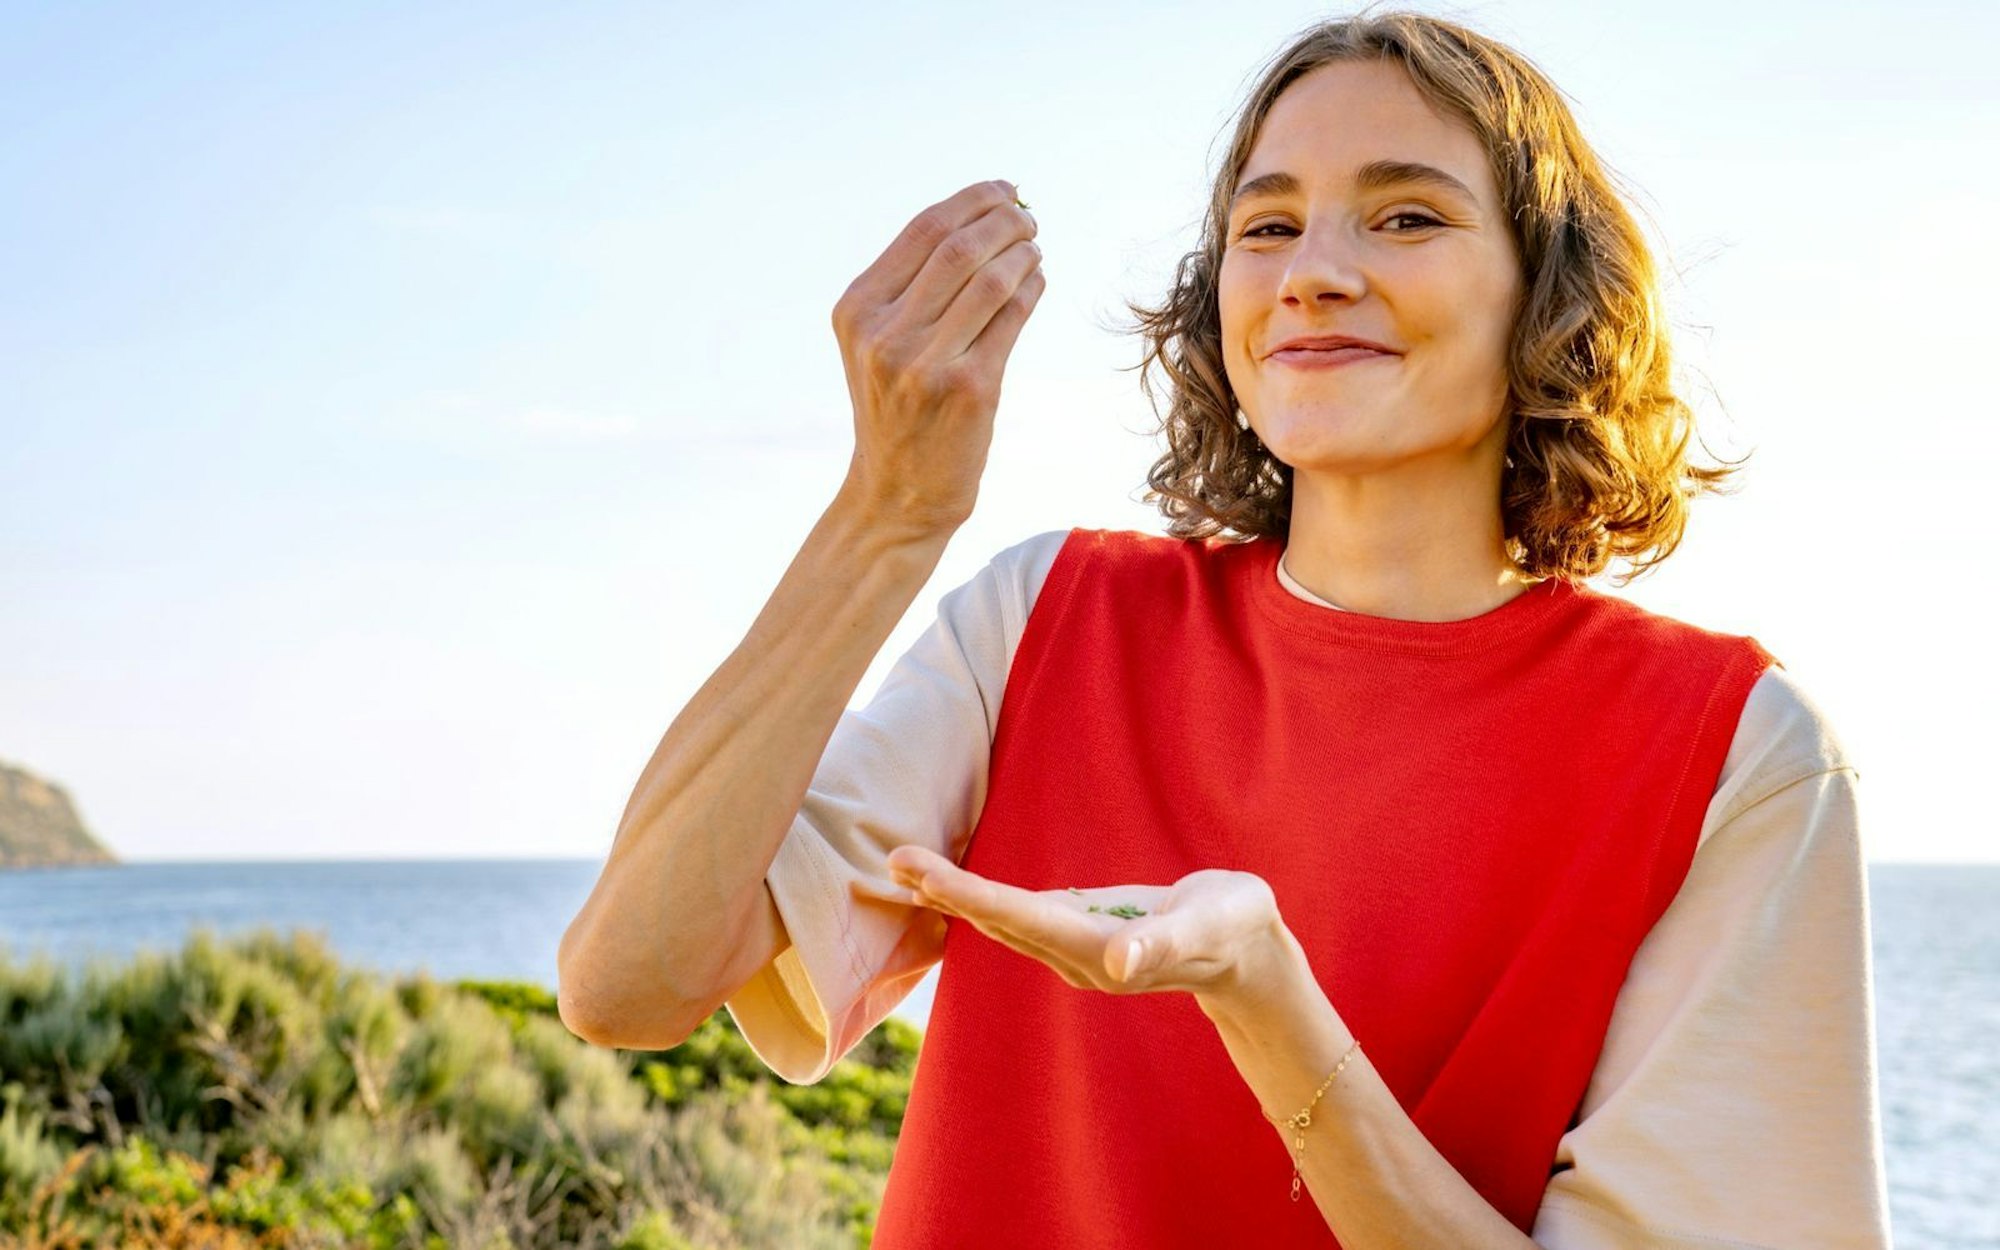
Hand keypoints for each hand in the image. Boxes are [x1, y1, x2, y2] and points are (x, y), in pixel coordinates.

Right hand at [833, 179, 1043, 534]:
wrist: (897, 493)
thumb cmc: (897, 409)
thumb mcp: (877, 342)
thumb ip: (911, 285)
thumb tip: (982, 217)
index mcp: (857, 311)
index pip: (923, 229)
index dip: (971, 200)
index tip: (1003, 190)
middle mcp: (885, 334)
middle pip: (961, 247)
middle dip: (1006, 219)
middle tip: (1029, 217)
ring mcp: (926, 364)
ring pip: (993, 278)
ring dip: (1024, 252)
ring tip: (1034, 247)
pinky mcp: (970, 389)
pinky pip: (1013, 317)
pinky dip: (1033, 288)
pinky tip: (1037, 280)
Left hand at [885, 844, 1283, 998]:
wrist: (1250, 953)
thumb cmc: (1234, 926)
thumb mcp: (1207, 925)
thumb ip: (1161, 943)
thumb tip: (1116, 963)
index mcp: (1099, 949)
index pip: (1019, 917)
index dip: (967, 894)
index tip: (921, 873)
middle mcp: (1076, 956)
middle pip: (998, 921)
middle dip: (945, 892)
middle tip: (893, 859)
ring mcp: (1076, 950)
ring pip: (1003, 922)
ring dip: (955, 897)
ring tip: (908, 868)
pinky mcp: (1082, 937)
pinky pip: (1019, 919)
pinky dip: (981, 901)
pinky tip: (956, 889)